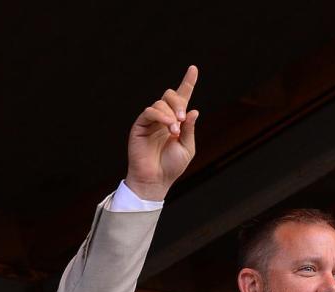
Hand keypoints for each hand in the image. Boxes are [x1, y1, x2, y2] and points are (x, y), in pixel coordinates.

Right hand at [125, 66, 198, 199]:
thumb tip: (193, 110)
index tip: (193, 68)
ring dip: (171, 115)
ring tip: (175, 131)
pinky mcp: (140, 125)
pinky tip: (168, 126)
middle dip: (179, 103)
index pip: (182, 98)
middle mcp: (164, 117)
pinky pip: (150, 111)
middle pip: (170, 95)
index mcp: (177, 121)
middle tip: (183, 119)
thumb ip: (189, 129)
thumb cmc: (172, 167)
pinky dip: (161, 115)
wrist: (156, 180)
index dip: (188, 83)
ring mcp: (151, 120)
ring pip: (161, 103)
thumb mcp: (187, 148)